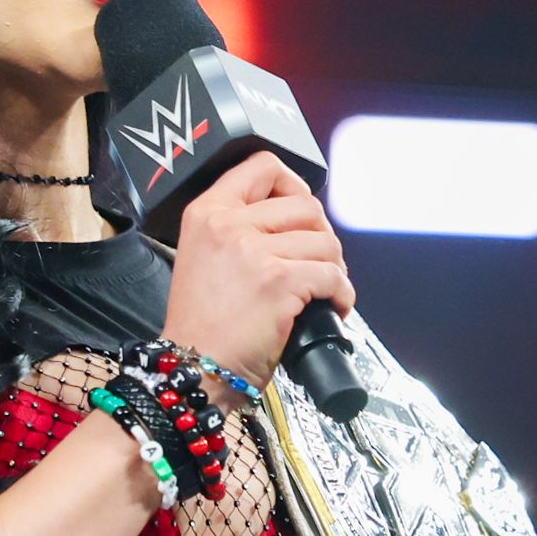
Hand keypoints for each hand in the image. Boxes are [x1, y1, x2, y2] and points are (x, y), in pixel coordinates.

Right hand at [159, 153, 353, 387]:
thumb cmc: (202, 326)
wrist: (194, 369)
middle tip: (316, 260)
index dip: (293, 184)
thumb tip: (292, 222)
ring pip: (325, 241)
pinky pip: (332, 276)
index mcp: (207, 213)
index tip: (301, 210)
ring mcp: (254, 252)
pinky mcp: (279, 282)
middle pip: (305, 205)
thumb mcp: (203, 258)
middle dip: (321, 234)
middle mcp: (229, 225)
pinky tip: (333, 306)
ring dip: (334, 267)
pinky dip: (342, 294)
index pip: (262, 166)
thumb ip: (236, 230)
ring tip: (323, 289)